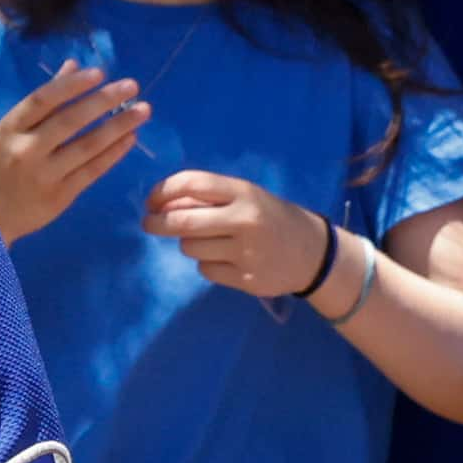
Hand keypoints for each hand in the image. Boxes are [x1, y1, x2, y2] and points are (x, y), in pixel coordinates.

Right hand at [0, 60, 149, 243]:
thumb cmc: (1, 164)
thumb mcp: (12, 129)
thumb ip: (44, 100)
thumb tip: (74, 66)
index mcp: (10, 127)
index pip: (43, 99)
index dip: (72, 85)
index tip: (100, 72)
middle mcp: (26, 149)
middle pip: (70, 121)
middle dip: (104, 101)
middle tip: (133, 86)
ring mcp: (44, 175)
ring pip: (87, 146)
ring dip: (118, 126)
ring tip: (143, 111)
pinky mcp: (60, 196)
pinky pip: (92, 171)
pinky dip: (113, 153)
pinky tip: (130, 138)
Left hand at [142, 170, 327, 296]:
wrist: (312, 251)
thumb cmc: (269, 217)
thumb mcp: (245, 197)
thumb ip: (208, 198)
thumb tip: (161, 205)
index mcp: (243, 192)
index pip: (191, 183)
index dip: (162, 191)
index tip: (151, 200)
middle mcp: (245, 219)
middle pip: (182, 221)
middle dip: (157, 223)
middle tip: (149, 224)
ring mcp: (247, 252)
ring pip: (190, 248)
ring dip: (189, 244)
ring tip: (209, 241)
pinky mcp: (247, 279)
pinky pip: (206, 269)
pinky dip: (208, 264)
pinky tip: (226, 259)